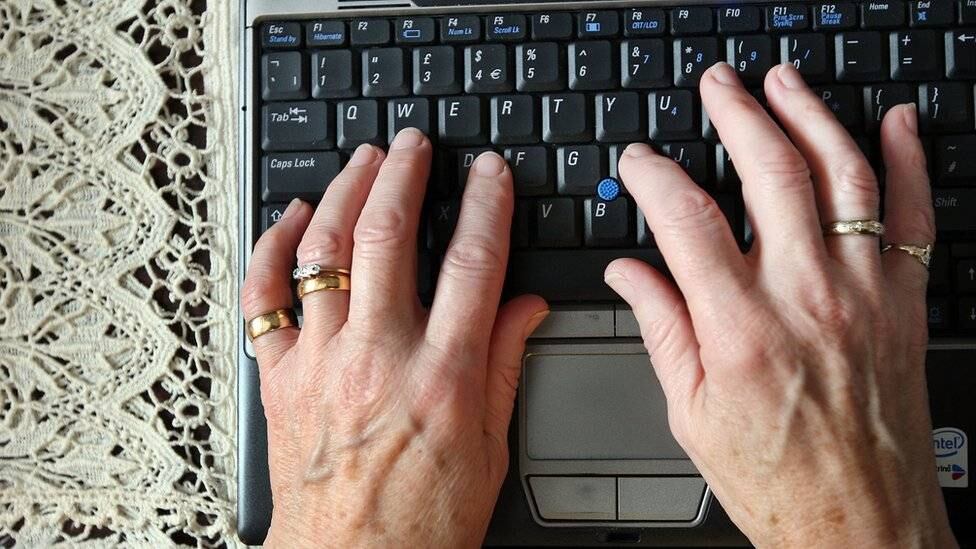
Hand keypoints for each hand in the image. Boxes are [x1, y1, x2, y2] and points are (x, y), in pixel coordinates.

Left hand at [241, 129, 547, 547]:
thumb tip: (527, 306)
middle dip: (403, 174)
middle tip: (414, 144)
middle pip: (388, 237)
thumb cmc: (421, 522)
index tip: (489, 173)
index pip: (472, 264)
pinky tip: (292, 217)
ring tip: (363, 159)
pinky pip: (264, 297)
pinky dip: (273, 248)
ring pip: (325, 252)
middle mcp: (378, 357)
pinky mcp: (280, 377)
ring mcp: (321, 363)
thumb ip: (503, 364)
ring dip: (345, 192)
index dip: (485, 206)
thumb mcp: (489, 447)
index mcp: (441, 376)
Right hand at [605, 62, 955, 547]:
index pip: (686, 219)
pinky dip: (907, 159)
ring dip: (810, 115)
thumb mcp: (692, 414)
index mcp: (739, 329)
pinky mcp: (904, 302)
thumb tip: (629, 273)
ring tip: (784, 80)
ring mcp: (864, 293)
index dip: (655, 175)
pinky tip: (895, 122)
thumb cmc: (778, 479)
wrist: (862, 525)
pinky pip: (913, 214)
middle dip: (738, 113)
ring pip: (842, 175)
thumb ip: (661, 329)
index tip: (640, 160)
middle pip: (770, 174)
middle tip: (718, 84)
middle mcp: (805, 298)